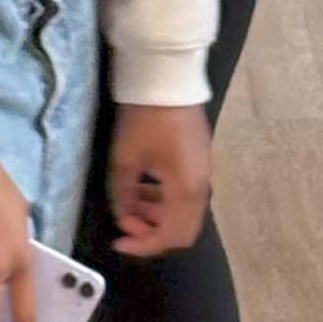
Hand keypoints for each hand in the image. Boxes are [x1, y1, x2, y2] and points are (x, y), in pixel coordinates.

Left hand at [105, 103, 212, 256]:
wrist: (167, 76)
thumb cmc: (145, 116)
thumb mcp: (125, 156)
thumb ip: (123, 194)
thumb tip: (122, 216)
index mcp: (187, 189)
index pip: (171, 236)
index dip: (143, 245)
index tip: (119, 241)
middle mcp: (202, 185)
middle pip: (182, 229)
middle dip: (152, 232)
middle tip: (126, 221)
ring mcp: (203, 171)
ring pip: (184, 211)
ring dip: (157, 215)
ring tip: (130, 203)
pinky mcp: (199, 159)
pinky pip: (185, 192)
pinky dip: (165, 199)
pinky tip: (143, 187)